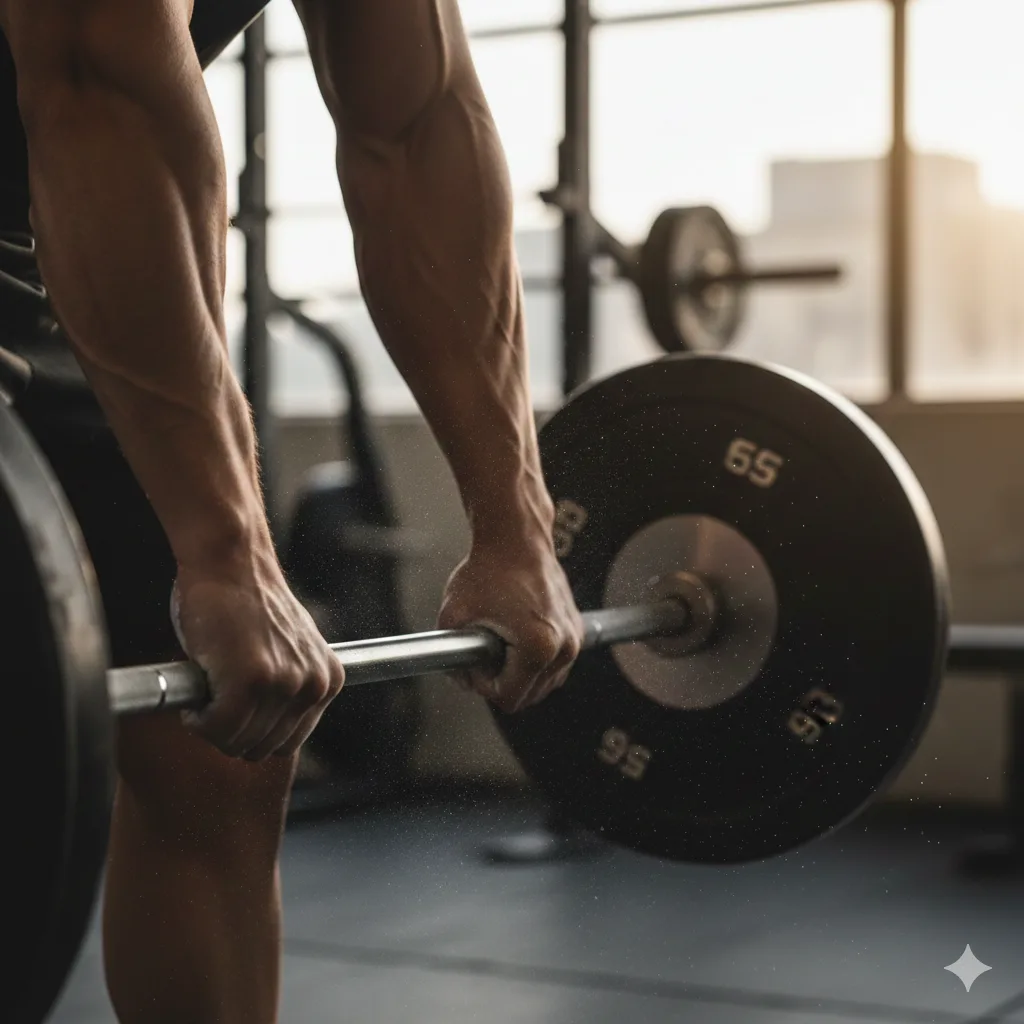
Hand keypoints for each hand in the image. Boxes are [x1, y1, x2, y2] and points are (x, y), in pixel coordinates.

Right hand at [171, 547, 344, 760]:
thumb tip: (264, 733)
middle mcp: (315, 685)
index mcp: (328, 680)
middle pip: (263, 749)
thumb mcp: (287, 650)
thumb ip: (288, 687)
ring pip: (238, 742)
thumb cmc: (246, 603)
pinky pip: (216, 728)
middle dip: (231, 732)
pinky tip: (195, 692)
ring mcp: (285, 684)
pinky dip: (197, 719)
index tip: (234, 710)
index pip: (288, 743)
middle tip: (213, 699)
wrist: (231, 562)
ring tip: (206, 689)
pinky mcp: (251, 681)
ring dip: (212, 725)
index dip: (253, 732)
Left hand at [438, 535, 584, 713]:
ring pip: (544, 683)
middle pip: (530, 696)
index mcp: (539, 648)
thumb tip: (459, 676)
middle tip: (482, 654)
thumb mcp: (454, 616)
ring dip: (519, 672)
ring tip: (499, 642)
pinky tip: (515, 636)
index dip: (483, 685)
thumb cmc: (488, 569)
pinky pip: (554, 663)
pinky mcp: (576, 628)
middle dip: (502, 681)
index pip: (510, 698)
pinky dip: (534, 659)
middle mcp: (565, 646)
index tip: (474, 664)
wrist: (516, 537)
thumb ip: (451, 655)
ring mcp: (574, 638)